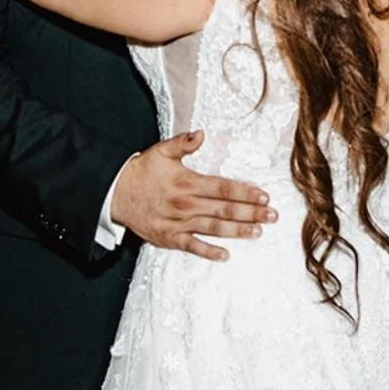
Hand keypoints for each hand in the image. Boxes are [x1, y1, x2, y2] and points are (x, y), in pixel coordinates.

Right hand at [111, 130, 276, 261]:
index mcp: (187, 182)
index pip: (223, 187)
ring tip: (258, 231)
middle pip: (224, 209)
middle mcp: (186, 204)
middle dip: (250, 212)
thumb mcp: (161, 151)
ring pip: (213, 228)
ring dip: (237, 231)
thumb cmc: (143, 172)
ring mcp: (178, 223)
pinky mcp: (170, 238)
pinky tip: (225, 255)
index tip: (264, 195)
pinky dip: (208, 252)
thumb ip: (183, 143)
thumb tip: (201, 134)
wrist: (116, 193)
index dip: (245, 192)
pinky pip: (192, 246)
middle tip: (272, 215)